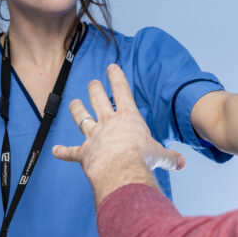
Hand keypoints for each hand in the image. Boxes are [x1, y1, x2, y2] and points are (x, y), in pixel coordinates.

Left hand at [52, 64, 184, 205]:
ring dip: (78, 110)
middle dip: (95, 90)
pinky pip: (71, 152)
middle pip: (99, 100)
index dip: (116, 78)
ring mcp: (94, 136)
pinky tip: (55, 151)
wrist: (122, 169)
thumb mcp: (160, 155)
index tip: (111, 67)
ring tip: (74, 103)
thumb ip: (169, 158)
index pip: (122, 92)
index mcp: (128, 118)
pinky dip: (63, 152)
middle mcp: (109, 123)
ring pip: (83, 119)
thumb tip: (181, 163)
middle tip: (92, 83)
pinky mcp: (84, 153)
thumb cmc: (142, 159)